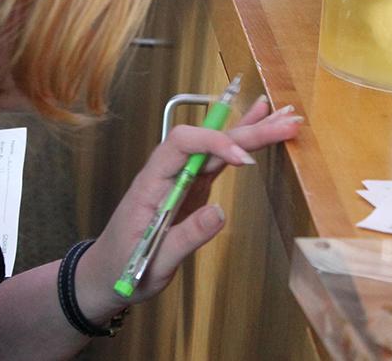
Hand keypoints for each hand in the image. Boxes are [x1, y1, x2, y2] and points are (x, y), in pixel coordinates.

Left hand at [74, 96, 302, 322]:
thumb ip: (186, 237)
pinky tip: (260, 126)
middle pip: (207, 140)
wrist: (107, 274)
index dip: (214, 144)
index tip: (243, 160)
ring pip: (217, 145)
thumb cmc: (123, 269)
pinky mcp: (194, 186)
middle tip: (285, 122)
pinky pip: (220, 160)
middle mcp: (168, 171)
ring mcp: (182, 177)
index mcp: (151, 182)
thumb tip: (221, 213)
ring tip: (284, 117)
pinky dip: (242, 145)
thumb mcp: (154, 261)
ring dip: (251, 131)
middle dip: (246, 130)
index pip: (182, 144)